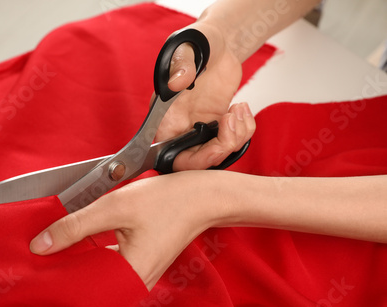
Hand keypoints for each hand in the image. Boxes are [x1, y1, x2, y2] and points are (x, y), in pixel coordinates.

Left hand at [30, 171, 235, 289]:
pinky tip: (80, 240)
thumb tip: (41, 245)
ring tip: (56, 245)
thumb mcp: (114, 207)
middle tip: (41, 251)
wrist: (201, 196)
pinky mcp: (140, 263)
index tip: (33, 264)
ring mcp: (138, 274)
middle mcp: (134, 282)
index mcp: (129, 275)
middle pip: (86, 282)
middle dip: (63, 267)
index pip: (79, 287)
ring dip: (77, 258)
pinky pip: (108, 264)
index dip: (54, 275)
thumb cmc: (167, 201)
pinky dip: (92, 253)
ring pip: (97, 273)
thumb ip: (75, 226)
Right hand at [157, 21, 254, 170]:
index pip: (166, 154)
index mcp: (164, 116)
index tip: (211, 145)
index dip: (187, 161)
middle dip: (218, 150)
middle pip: (195, 162)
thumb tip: (177, 83)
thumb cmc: (197, 42)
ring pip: (217, 154)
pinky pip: (233, 141)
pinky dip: (244, 130)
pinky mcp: (219, 126)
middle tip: (230, 123)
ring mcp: (200, 128)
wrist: (220, 42)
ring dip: (236, 137)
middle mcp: (180, 127)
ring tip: (238, 109)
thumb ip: (180, 64)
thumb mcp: (186, 47)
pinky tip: (241, 108)